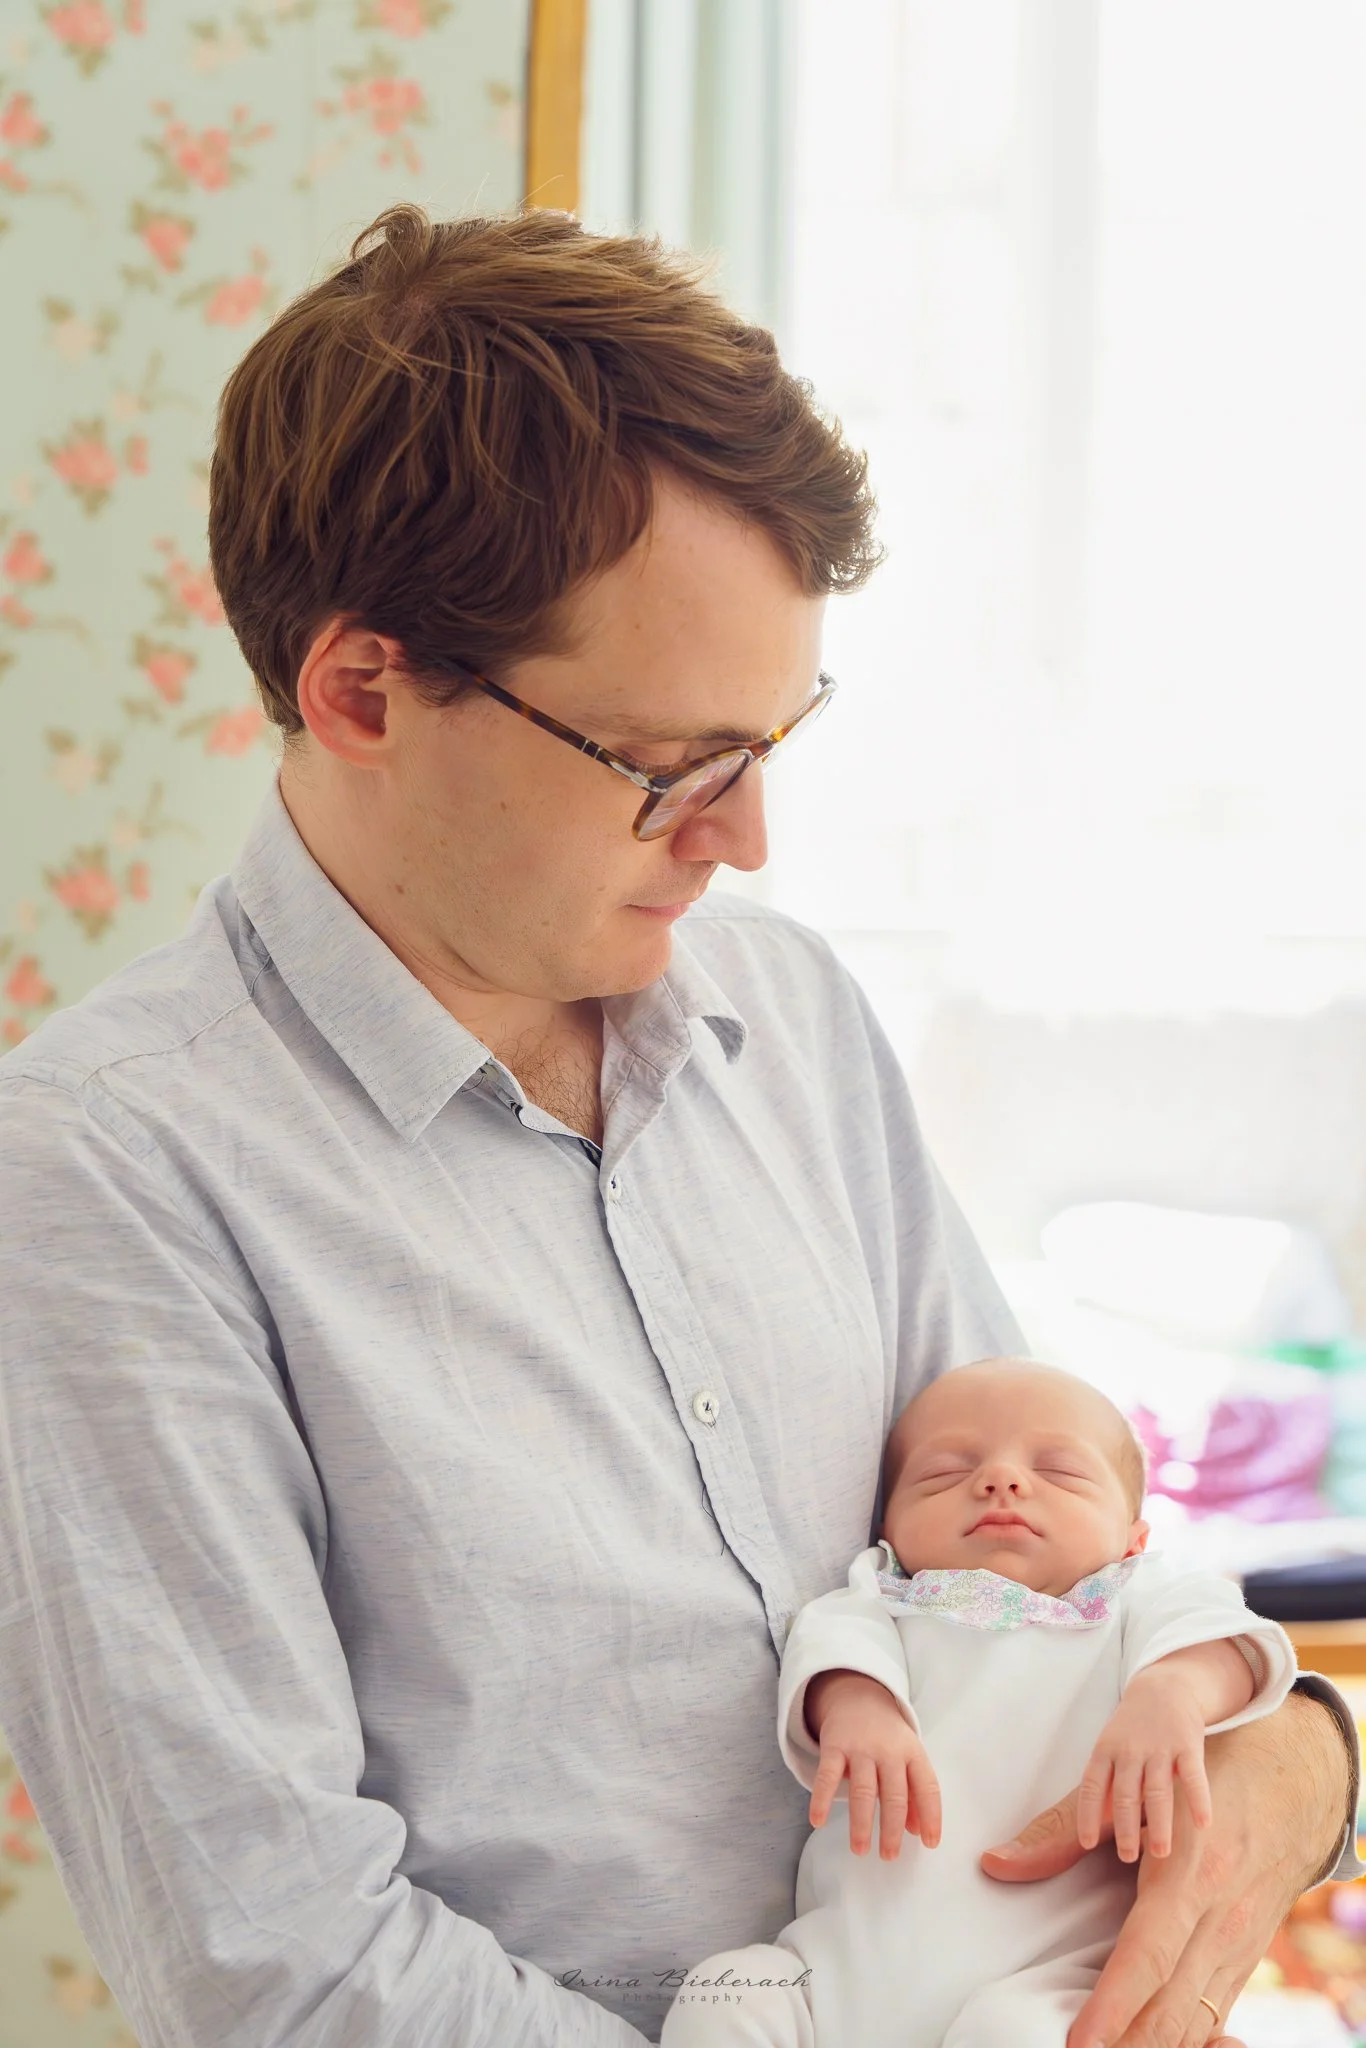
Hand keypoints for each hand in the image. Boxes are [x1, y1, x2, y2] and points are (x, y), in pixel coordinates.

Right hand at [805, 1669, 941, 1859]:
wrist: (858, 1696)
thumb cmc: (888, 1738)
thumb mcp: (908, 1758)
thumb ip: (915, 1793)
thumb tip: (918, 1832)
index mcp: (913, 1753)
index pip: (927, 1787)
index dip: (932, 1816)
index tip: (930, 1843)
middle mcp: (889, 1751)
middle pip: (894, 1795)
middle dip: (892, 1829)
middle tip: (889, 1856)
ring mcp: (861, 1748)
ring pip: (863, 1790)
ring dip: (861, 1823)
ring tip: (860, 1849)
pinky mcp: (834, 1745)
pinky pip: (827, 1775)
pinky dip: (822, 1799)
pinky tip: (817, 1821)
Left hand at [978, 1692, 1346, 2047]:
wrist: (1292, 1786)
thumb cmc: (1203, 1782)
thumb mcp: (1137, 1795)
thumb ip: (1061, 1830)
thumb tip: (996, 1862)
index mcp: (1190, 1880)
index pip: (1147, 1959)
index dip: (1112, 2006)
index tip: (1080, 2041)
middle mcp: (1223, 1921)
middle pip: (1172, 2007)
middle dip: (1128, 2044)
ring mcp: (1243, 1946)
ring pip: (1198, 2022)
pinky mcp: (1250, 1958)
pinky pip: (1218, 2016)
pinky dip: (1188, 2042)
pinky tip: (1154, 2047)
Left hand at [1078, 1665, 1211, 1861]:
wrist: (1163, 1689)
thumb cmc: (1131, 1731)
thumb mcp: (1110, 1749)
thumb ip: (1105, 1784)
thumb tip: (1094, 1827)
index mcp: (1106, 1751)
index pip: (1091, 1786)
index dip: (1087, 1814)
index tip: (1086, 1843)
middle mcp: (1130, 1750)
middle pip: (1124, 1794)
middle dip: (1125, 1828)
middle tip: (1128, 1857)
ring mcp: (1159, 1748)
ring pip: (1157, 1791)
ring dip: (1159, 1824)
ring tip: (1161, 1854)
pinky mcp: (1188, 1745)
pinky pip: (1194, 1776)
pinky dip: (1198, 1800)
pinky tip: (1203, 1824)